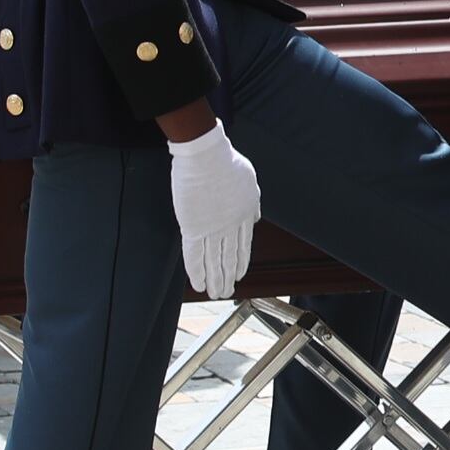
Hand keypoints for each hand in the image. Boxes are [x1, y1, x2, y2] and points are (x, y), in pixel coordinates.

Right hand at [166, 124, 263, 300]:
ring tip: (215, 294)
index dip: (241, 263)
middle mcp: (231, 226)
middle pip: (230, 258)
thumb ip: (253, 202)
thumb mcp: (250, 180)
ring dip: (215, 281)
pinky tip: (199, 285)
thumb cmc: (226, 161)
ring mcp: (213, 229)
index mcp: (246, 214)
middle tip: (227, 292)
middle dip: (228, 277)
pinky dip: (197, 272)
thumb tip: (256, 217)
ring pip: (214, 262)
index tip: (239, 274)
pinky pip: (195, 256)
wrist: (206, 155)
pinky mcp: (193, 228)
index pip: (244, 245)